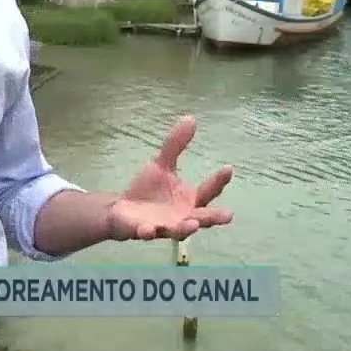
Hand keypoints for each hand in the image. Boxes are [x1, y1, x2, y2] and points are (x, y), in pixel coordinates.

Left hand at [106, 116, 232, 240]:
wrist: (122, 210)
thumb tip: (191, 117)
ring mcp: (163, 227)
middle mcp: (181, 217)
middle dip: (213, 218)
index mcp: (189, 201)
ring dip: (185, 229)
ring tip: (193, 224)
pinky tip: (147, 229)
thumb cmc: (148, 190)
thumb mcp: (161, 164)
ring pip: (177, 231)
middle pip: (201, 218)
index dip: (219, 181)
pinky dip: (147, 232)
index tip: (228, 167)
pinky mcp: (142, 231)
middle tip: (229, 215)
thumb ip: (175, 145)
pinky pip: (146, 233)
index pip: (208, 191)